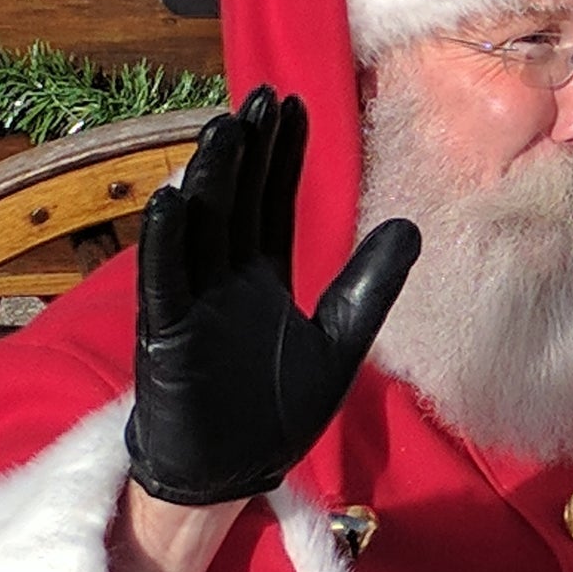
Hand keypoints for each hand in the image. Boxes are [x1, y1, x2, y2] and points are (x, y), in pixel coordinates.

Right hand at [126, 86, 420, 505]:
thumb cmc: (273, 412)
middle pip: (235, 202)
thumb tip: (409, 225)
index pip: (272, 202)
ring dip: (208, 180)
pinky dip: (166, 243)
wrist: (230, 474)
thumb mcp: (338, 342)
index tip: (292, 105)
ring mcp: (190, 302)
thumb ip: (368, 287)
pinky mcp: (165, 335)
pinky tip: (172, 200)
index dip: (281, 156)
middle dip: (247, 151)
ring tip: (223, 130)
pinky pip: (163, 282)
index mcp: (261, 275)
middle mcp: (222, 278)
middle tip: (260, 97)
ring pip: (198, 229)